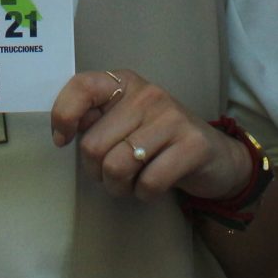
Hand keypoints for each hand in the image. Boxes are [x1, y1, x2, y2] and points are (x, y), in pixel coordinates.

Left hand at [50, 69, 247, 202]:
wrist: (215, 157)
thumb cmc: (157, 140)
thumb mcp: (123, 120)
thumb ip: (94, 119)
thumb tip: (62, 133)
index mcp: (123, 83)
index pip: (82, 87)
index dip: (63, 116)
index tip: (63, 140)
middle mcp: (147, 94)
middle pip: (94, 145)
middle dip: (96, 171)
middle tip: (112, 173)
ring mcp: (172, 117)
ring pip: (117, 167)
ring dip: (118, 187)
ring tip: (132, 181)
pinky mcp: (193, 145)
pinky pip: (148, 183)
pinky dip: (144, 194)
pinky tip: (153, 186)